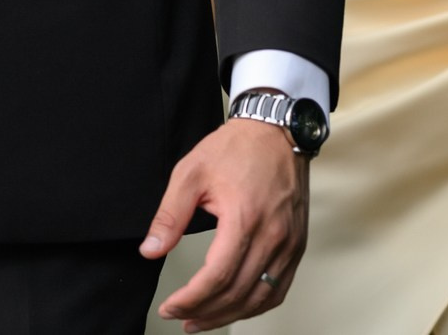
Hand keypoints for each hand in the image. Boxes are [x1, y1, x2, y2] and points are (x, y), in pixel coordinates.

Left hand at [143, 116, 306, 332]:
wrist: (276, 131)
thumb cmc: (234, 149)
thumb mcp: (190, 174)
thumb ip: (169, 215)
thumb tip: (150, 250)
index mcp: (245, 219)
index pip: (217, 277)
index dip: (191, 299)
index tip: (170, 307)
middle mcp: (273, 237)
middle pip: (239, 293)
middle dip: (206, 312)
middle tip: (180, 318)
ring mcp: (290, 244)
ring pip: (261, 297)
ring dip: (231, 315)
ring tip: (202, 320)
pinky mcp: (297, 245)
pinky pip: (279, 288)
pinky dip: (257, 304)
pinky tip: (236, 308)